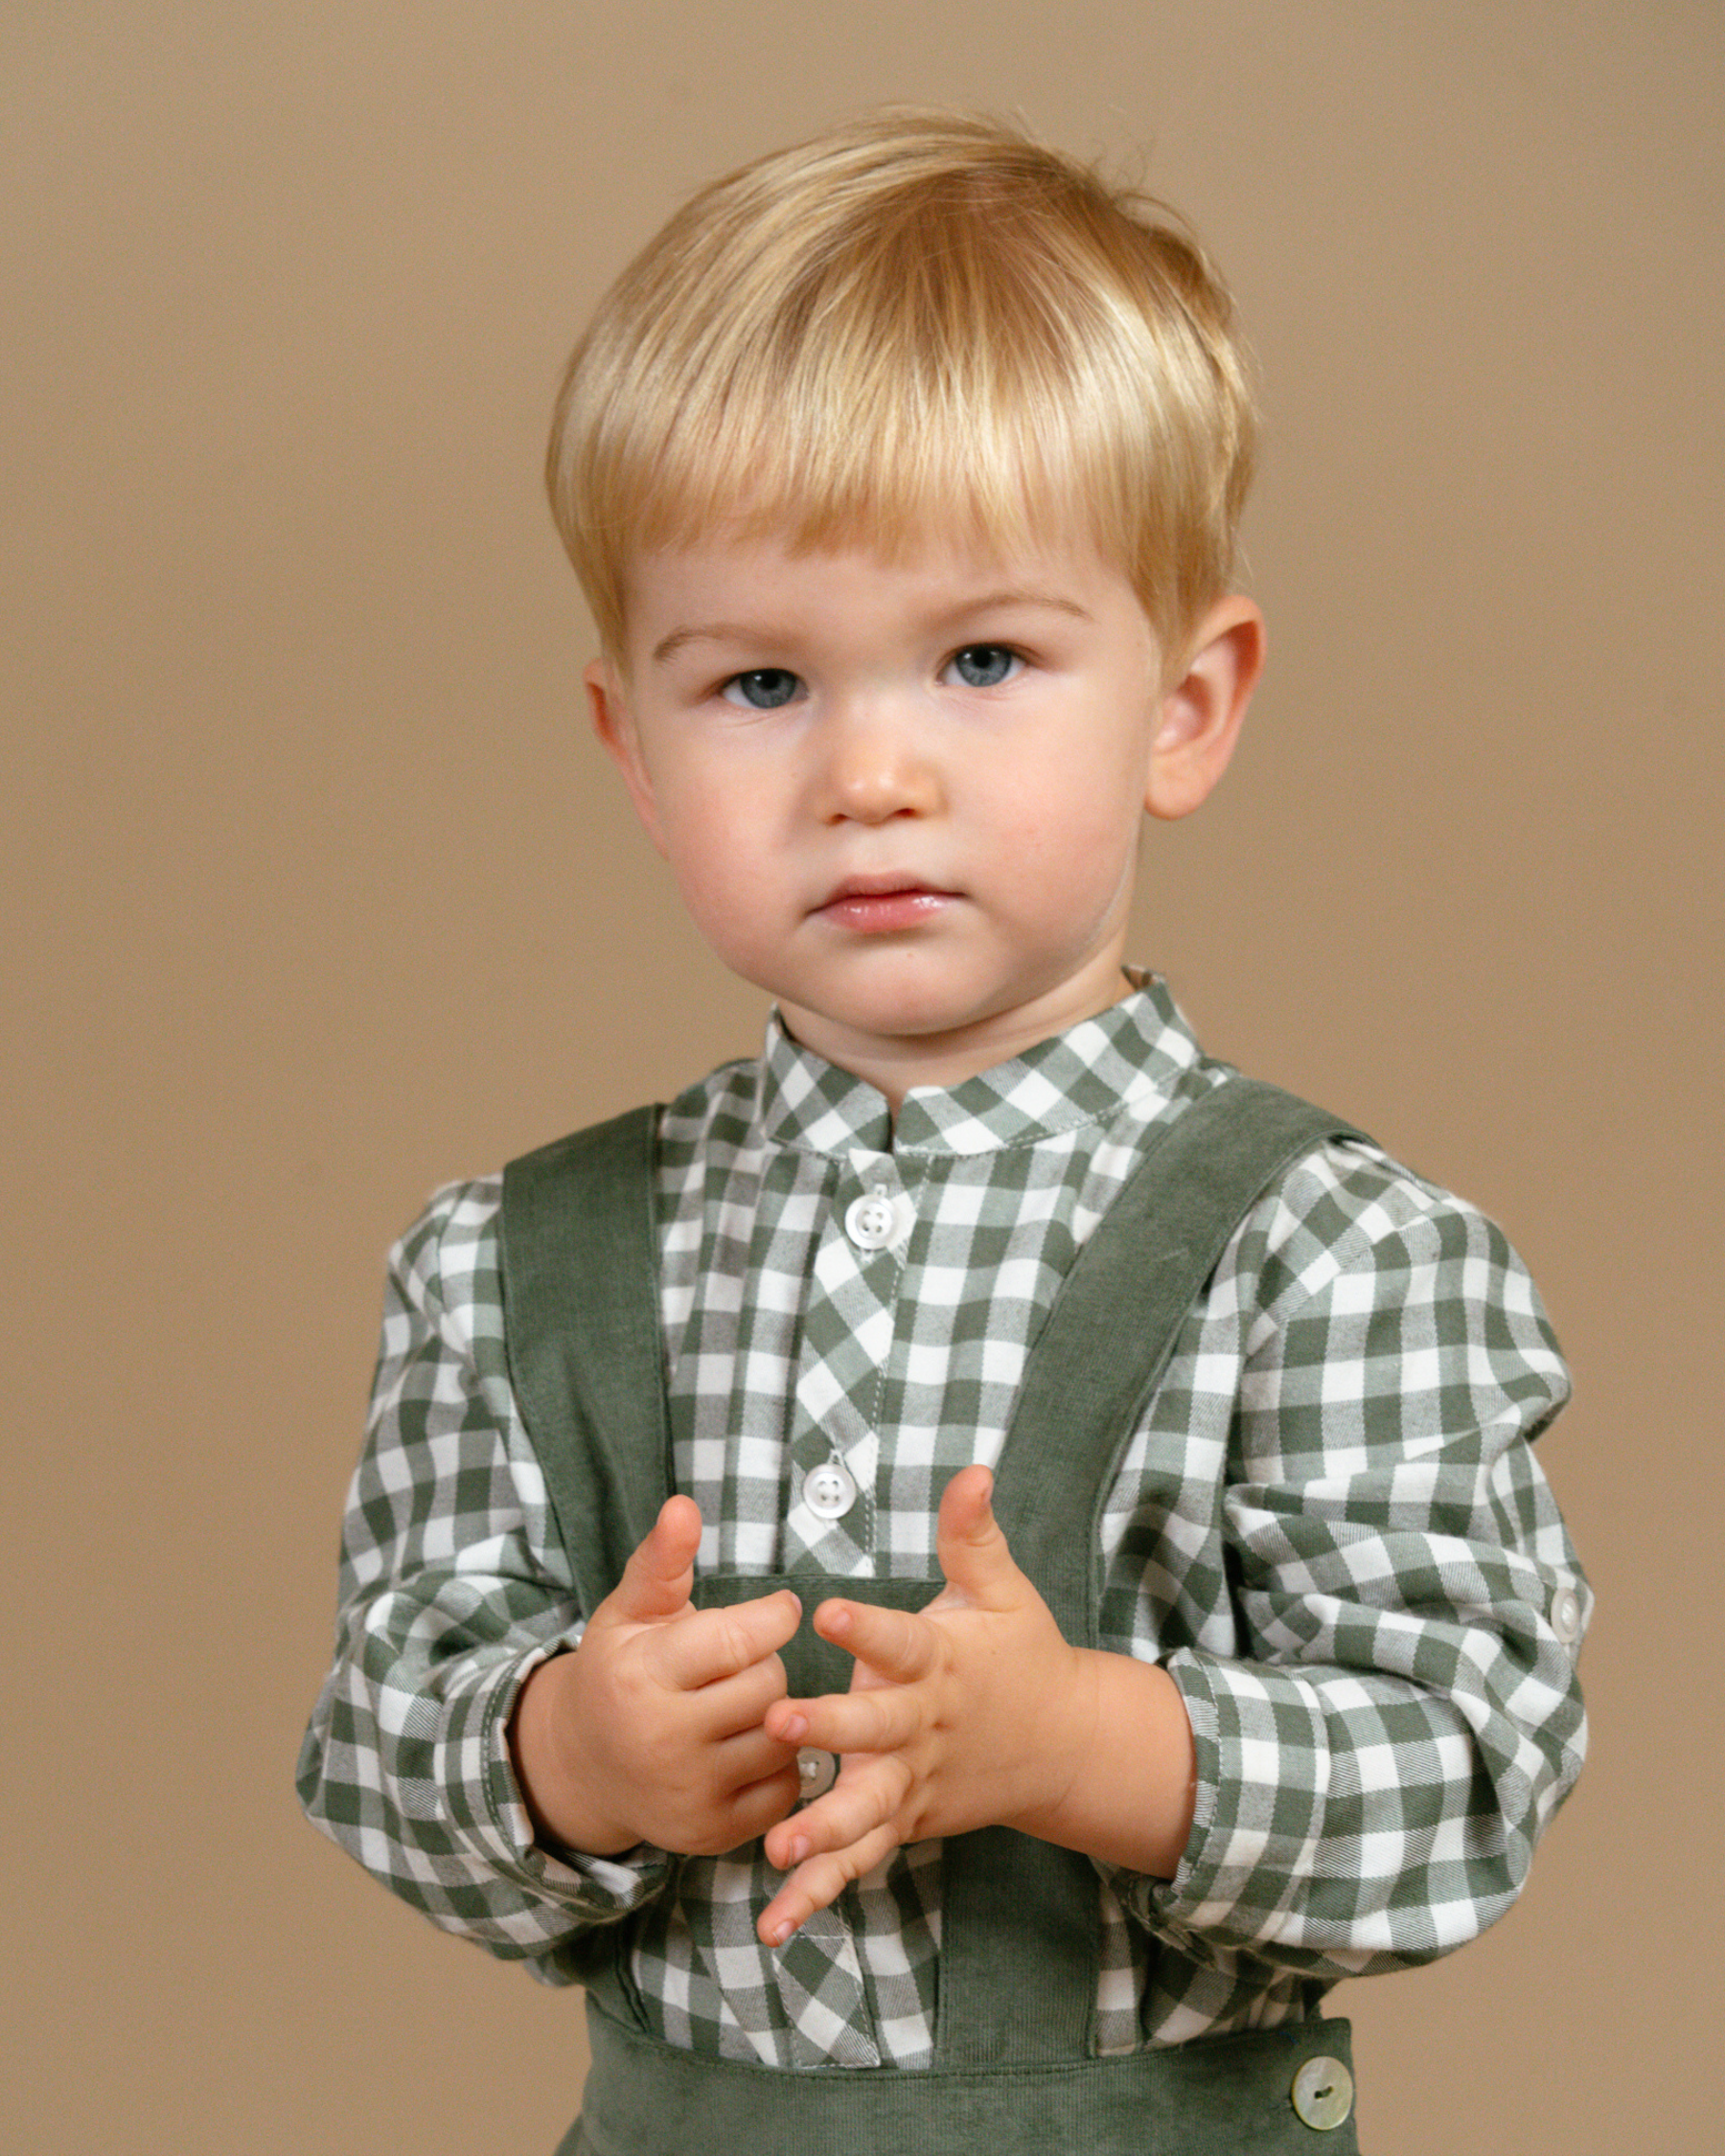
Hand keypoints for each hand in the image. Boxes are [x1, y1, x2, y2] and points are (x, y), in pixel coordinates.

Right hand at [510, 1494, 803, 1858]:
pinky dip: (780, 1763)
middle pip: (768, 1685)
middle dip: (765, 1664)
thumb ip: (663, 1560)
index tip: (777, 1610)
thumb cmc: (616, 1673)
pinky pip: (786, 1787)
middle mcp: (662, 1741)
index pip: (742, 1638)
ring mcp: (688, 1795)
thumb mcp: (629, 1612)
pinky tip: (746, 1745)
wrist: (583, 1768)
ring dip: (776, 1713)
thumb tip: (684, 1505)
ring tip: (742, 1702)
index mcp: (640, 1677)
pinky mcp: (712, 1835)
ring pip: (783, 1736)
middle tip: (740, 1664)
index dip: (773, 1616)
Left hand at [756, 1466, 1096, 1944]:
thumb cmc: (1019, 1652)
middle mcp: (924, 1727)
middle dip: (829, 1728)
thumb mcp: (1002, 1589)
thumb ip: (971, 1535)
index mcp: (940, 1663)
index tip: (824, 1612)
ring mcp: (915, 1782)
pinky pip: (860, 1862)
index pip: (900, 1641)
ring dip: (823, 1829)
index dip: (864, 1628)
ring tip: (778, 1846)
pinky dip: (819, 1893)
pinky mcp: (906, 1822)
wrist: (1064, 1742)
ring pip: (867, 1809)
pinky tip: (774, 1923)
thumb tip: (971, 1468)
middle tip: (779, 1720)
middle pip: (875, 1730)